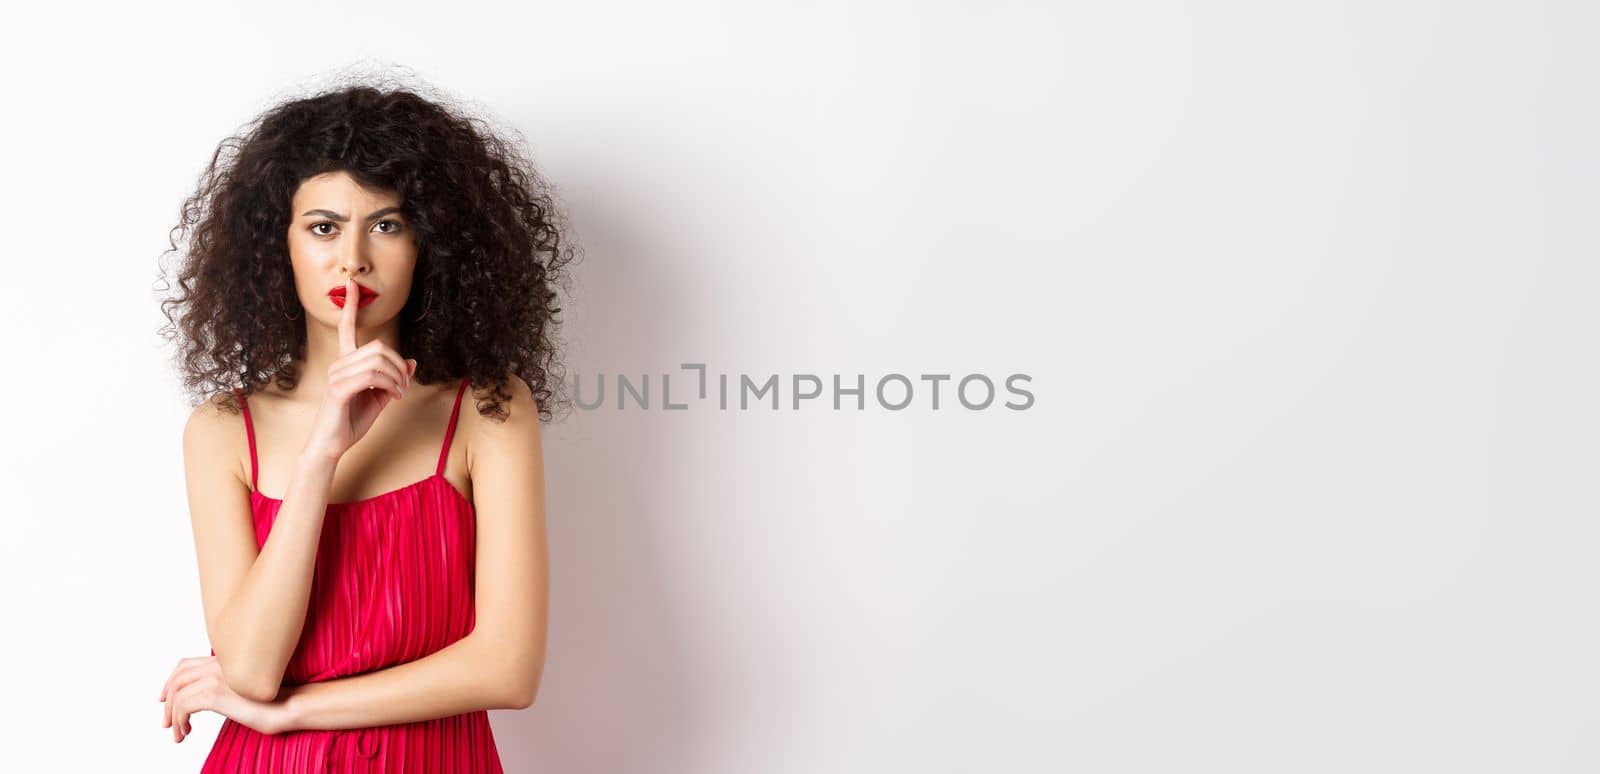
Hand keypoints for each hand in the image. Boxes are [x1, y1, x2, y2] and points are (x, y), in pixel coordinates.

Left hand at [159, 655, 289, 741]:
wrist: (289, 706)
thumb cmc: (275, 701)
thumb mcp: (245, 689)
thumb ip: (228, 685)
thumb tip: (210, 699)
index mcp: (225, 660)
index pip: (185, 665)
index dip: (170, 681)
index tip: (165, 700)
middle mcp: (218, 664)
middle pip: (177, 678)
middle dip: (167, 701)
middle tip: (167, 722)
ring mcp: (216, 677)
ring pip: (177, 694)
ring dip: (173, 716)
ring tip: (179, 733)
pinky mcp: (215, 693)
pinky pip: (183, 706)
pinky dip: (180, 721)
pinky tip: (187, 732)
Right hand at [305, 277, 417, 459]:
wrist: (331, 446)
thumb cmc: (351, 421)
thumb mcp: (379, 397)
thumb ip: (393, 378)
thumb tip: (410, 361)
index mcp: (345, 363)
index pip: (346, 328)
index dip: (350, 306)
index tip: (352, 284)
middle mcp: (338, 364)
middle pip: (378, 346)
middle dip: (398, 364)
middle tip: (404, 384)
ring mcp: (336, 376)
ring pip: (378, 360)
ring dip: (397, 377)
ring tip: (399, 393)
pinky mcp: (339, 390)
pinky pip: (372, 376)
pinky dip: (391, 385)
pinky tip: (394, 396)